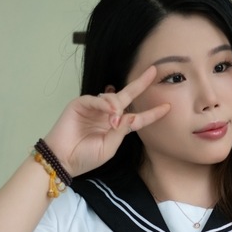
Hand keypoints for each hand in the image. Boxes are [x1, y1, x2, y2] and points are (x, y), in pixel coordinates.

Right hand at [42, 66, 170, 176]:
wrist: (64, 160)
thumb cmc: (86, 157)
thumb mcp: (109, 147)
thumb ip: (121, 131)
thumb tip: (130, 115)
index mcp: (117, 127)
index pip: (138, 118)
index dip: (152, 113)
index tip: (167, 107)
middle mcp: (108, 115)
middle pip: (127, 96)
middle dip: (140, 84)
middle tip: (153, 72)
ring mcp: (94, 108)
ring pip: (112, 98)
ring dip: (116, 107)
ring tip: (113, 121)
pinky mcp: (80, 104)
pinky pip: (96, 99)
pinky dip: (103, 104)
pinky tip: (108, 111)